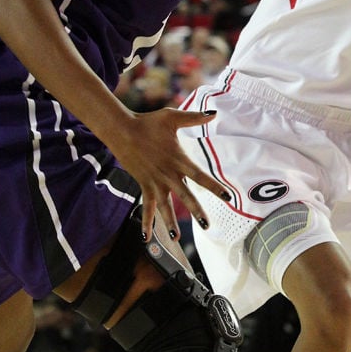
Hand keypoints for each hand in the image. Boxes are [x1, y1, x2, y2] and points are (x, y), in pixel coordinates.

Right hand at [108, 106, 228, 239]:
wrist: (122, 130)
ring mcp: (155, 182)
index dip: (215, 187)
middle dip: (197, 211)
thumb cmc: (148, 123)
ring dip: (170, 222)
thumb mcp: (172, 117)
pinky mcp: (144, 185)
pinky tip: (145, 239)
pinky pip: (146, 207)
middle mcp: (168, 175)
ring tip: (177, 238)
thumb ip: (194, 117)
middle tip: (208, 225)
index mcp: (179, 160)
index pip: (201, 176)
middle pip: (186, 196)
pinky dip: (146, 222)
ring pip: (165, 206)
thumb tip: (214, 113)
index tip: (228, 197)